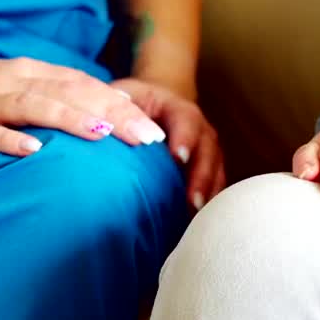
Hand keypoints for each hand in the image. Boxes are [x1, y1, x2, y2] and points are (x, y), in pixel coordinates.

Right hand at [0, 57, 164, 158]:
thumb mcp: (15, 90)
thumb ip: (54, 98)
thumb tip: (105, 116)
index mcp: (30, 73)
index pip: (86, 86)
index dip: (122, 106)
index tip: (155, 129)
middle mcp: (14, 82)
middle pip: (71, 94)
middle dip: (113, 115)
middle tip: (148, 139)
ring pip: (35, 107)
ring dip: (71, 120)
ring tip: (103, 135)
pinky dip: (10, 141)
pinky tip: (32, 152)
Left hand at [110, 77, 223, 210]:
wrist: (152, 107)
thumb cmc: (132, 104)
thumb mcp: (121, 98)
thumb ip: (116, 109)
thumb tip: (104, 128)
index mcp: (176, 107)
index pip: (187, 120)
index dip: (185, 138)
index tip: (179, 158)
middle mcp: (198, 128)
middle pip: (208, 149)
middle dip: (202, 175)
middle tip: (192, 201)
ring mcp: (206, 149)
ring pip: (216, 169)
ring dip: (209, 193)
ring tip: (197, 217)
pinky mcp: (206, 167)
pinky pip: (213, 184)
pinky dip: (208, 202)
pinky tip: (199, 222)